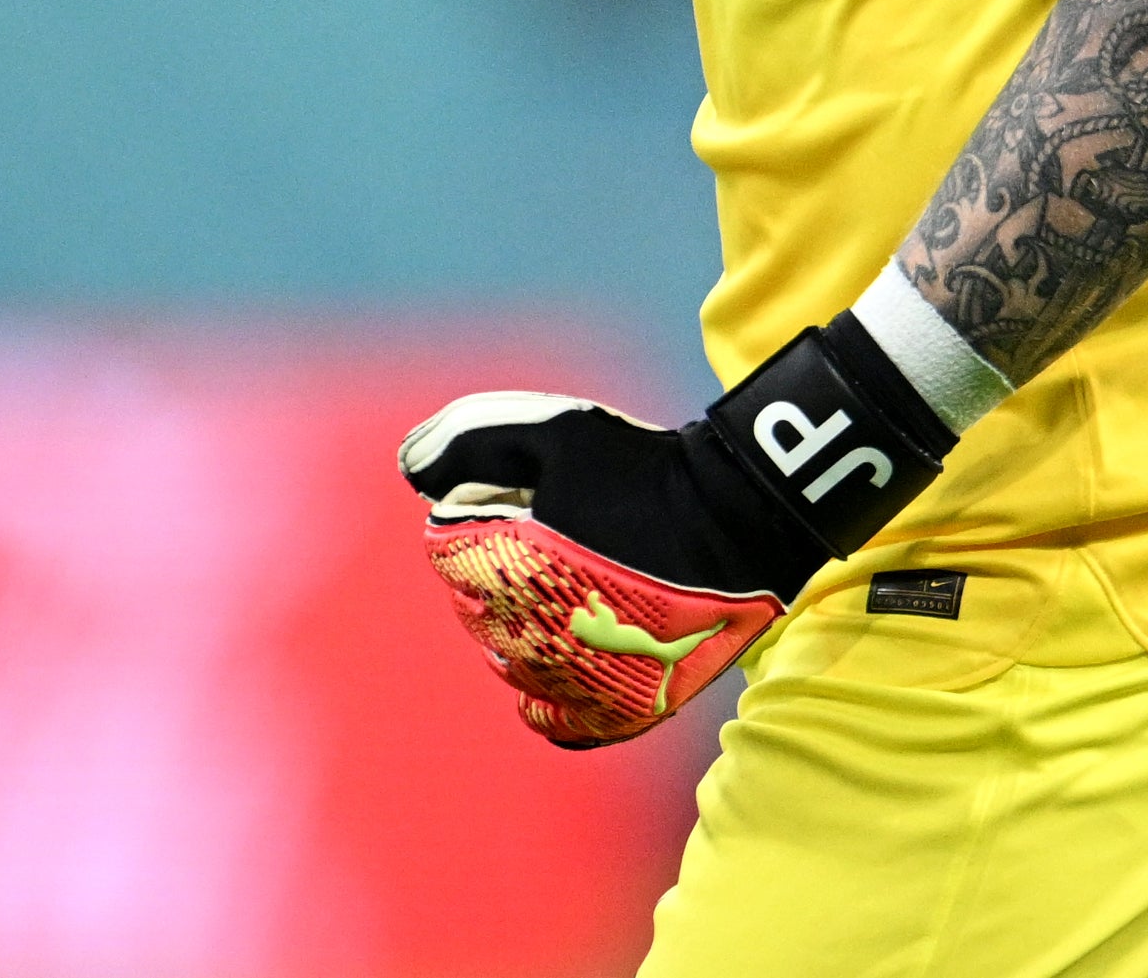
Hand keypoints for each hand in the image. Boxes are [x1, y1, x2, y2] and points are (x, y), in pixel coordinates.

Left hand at [399, 314, 962, 746]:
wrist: (737, 523)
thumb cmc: (644, 471)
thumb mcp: (556, 428)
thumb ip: (468, 440)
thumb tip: (410, 471)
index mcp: (504, 567)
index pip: (447, 547)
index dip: (483, 511)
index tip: (527, 495)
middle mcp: (526, 636)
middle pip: (471, 604)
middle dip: (499, 567)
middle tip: (561, 533)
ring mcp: (571, 682)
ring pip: (506, 659)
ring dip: (523, 622)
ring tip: (577, 580)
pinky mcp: (615, 711)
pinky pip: (552, 719)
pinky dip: (548, 692)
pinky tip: (565, 654)